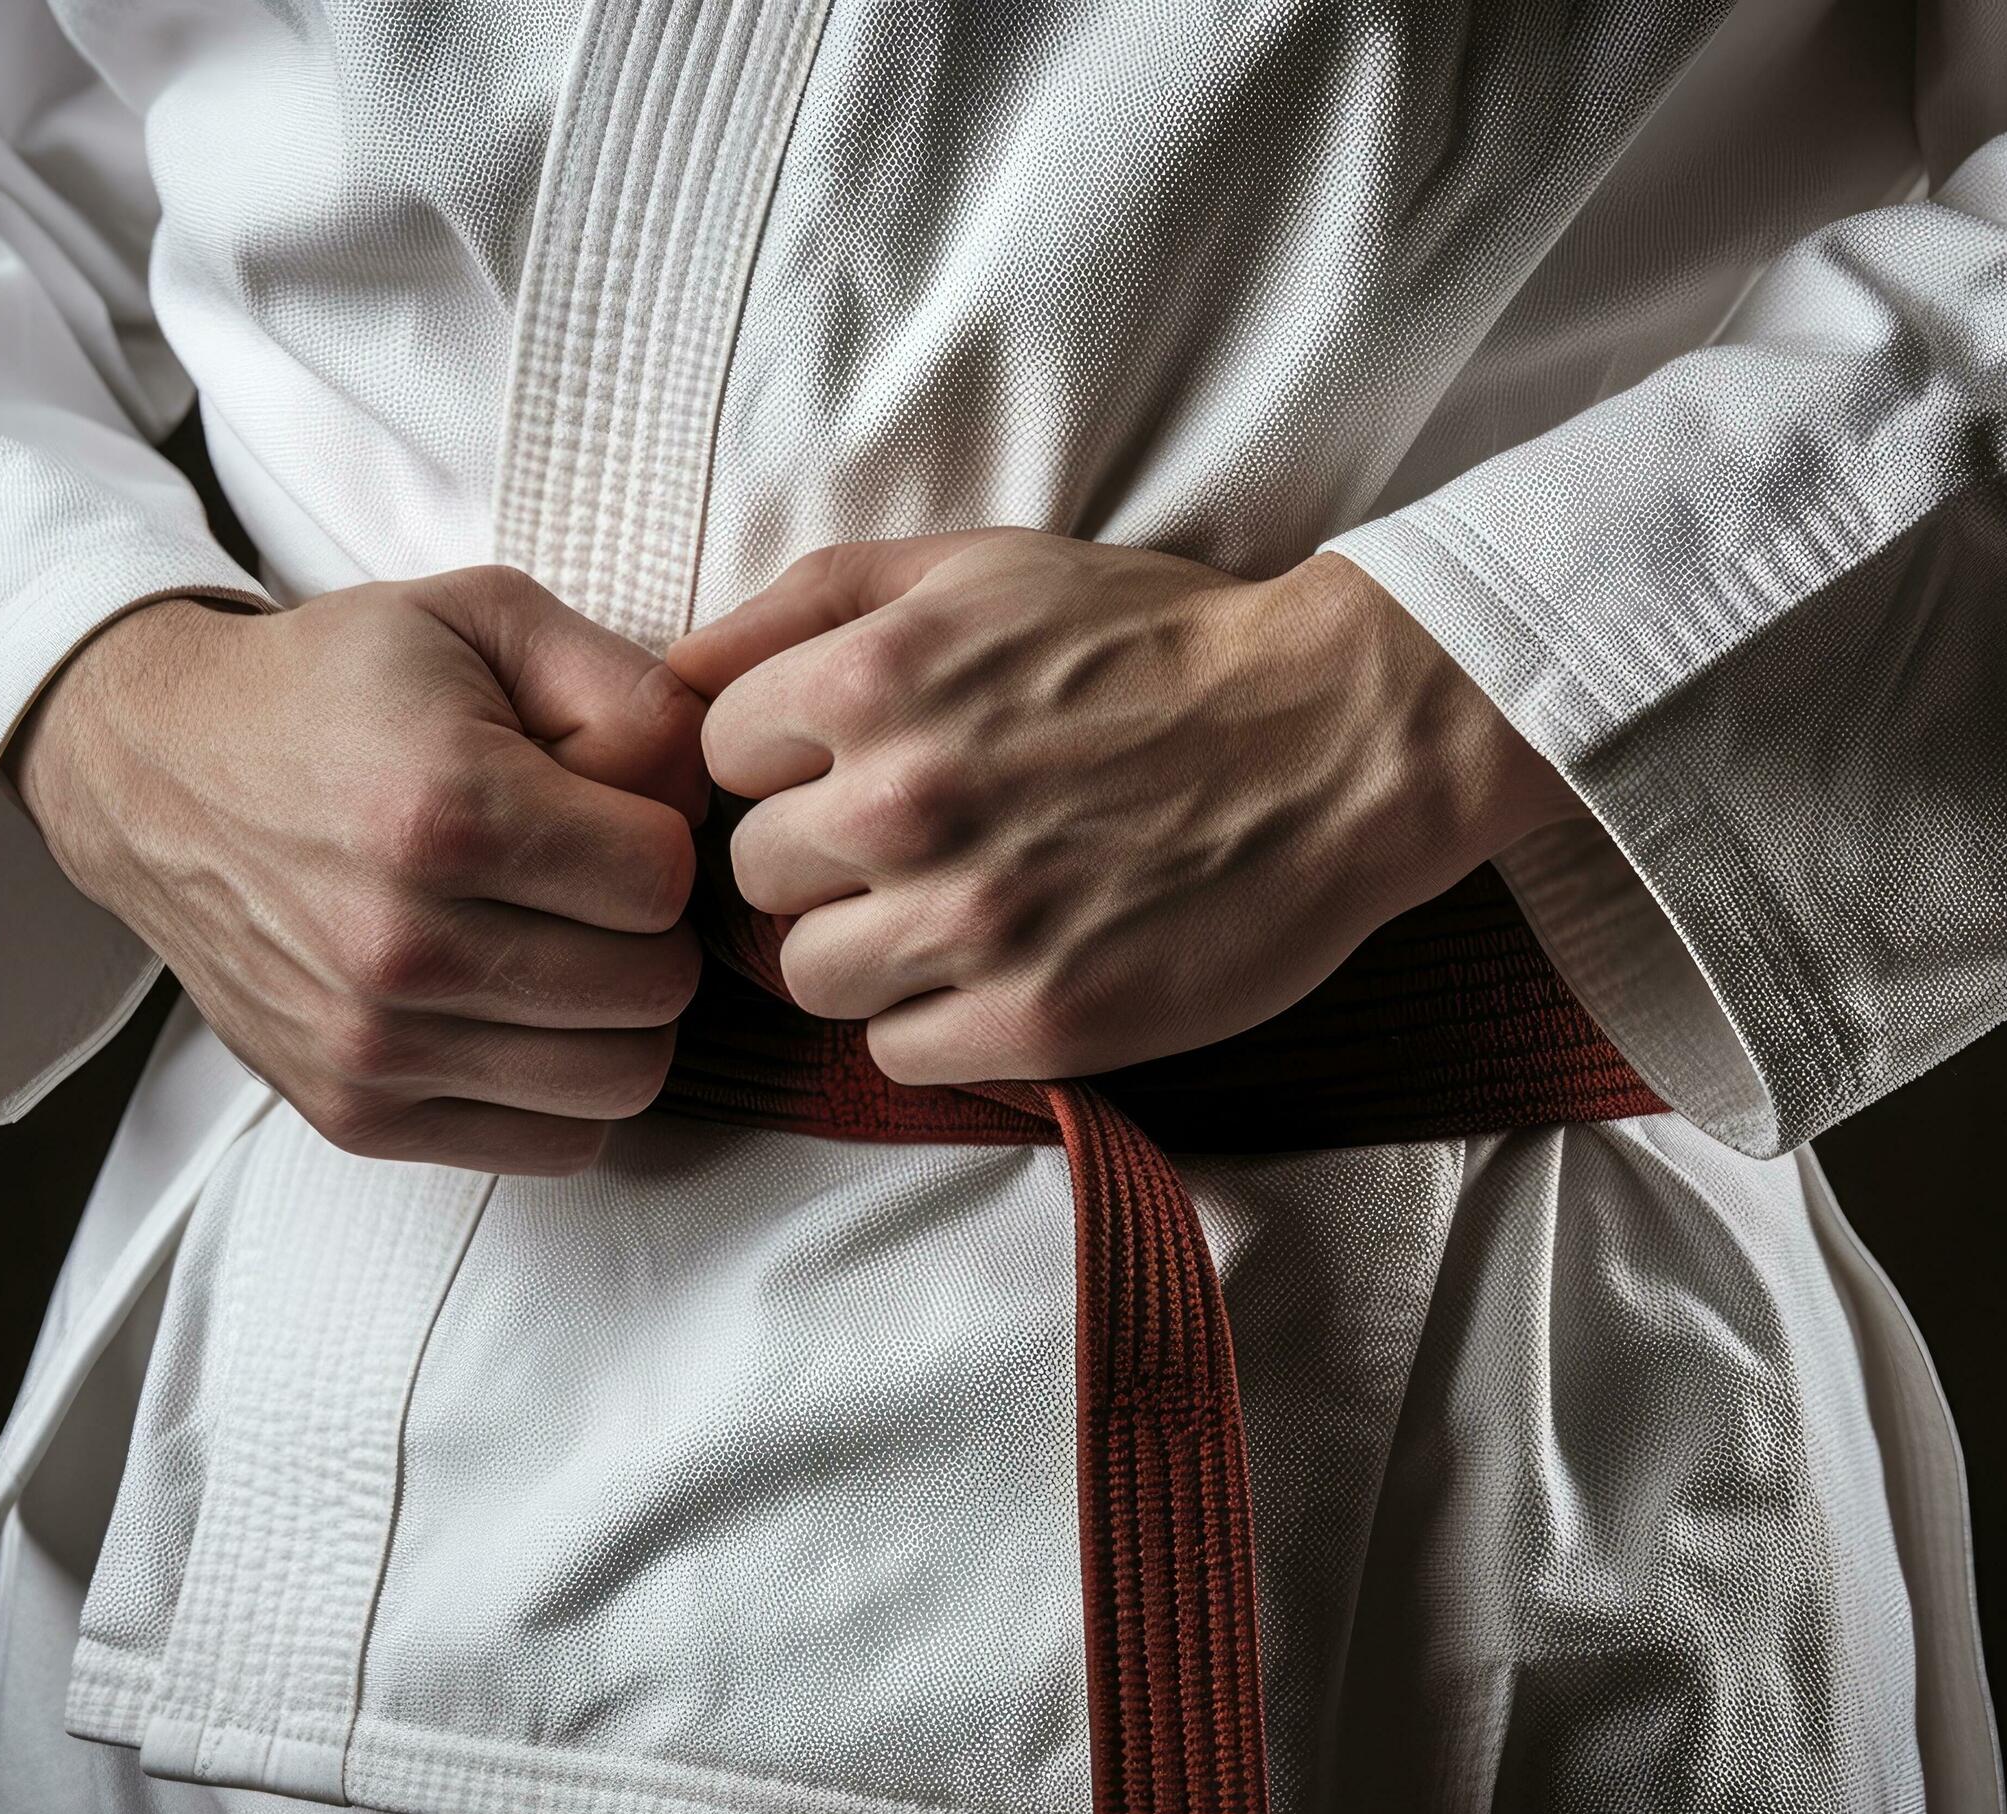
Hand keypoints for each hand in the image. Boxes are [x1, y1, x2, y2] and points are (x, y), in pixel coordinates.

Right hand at [9, 568, 708, 1173]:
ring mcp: (372, 1045)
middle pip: (656, 988)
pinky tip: (522, 1010)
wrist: (158, 766)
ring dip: (618, 1014)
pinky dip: (565, 1085)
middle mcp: (403, 943)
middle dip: (648, 929)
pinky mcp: (355, 1114)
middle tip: (587, 883)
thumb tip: (705, 801)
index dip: (663, 840)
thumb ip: (631, 692)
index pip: (666, 881)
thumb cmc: (336, 688)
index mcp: (446, 810)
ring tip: (562, 945)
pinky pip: (557, 1145)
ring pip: (622, 1080)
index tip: (610, 815)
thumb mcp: (488, 619)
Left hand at [666, 530, 1578, 1082]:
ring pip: (810, 975)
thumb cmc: (1153, 643)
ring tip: (956, 910)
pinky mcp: (1038, 1019)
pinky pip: (895, 1052)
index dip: (785, 762)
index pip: (720, 755)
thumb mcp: (978, 568)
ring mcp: (972, 919)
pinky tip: (1001, 967)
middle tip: (918, 841)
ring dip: (865, 949)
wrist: (1334, 738)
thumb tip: (672, 670)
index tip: (855, 764)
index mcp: (876, 677)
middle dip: (818, 859)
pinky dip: (934, 1021)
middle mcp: (906, 800)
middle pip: (754, 874)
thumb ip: (811, 601)